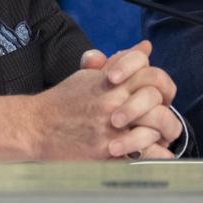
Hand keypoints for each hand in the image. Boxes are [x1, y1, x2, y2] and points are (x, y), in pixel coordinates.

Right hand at [0, 41, 181, 160]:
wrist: (35, 127)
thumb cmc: (63, 101)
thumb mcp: (90, 75)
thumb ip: (120, 62)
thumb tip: (145, 47)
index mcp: (112, 82)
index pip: (152, 74)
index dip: (162, 85)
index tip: (162, 96)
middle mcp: (114, 103)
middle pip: (157, 100)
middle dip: (167, 109)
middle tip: (166, 119)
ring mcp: (111, 128)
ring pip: (155, 126)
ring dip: (164, 132)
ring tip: (164, 137)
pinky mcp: (106, 151)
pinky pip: (142, 154)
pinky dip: (157, 155)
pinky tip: (161, 155)